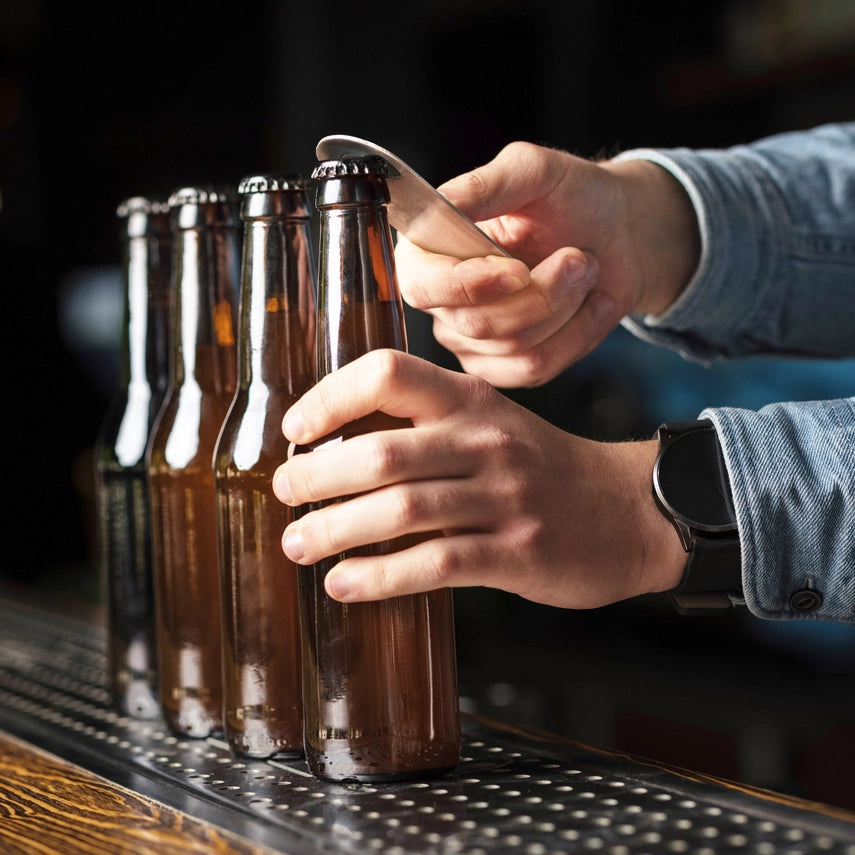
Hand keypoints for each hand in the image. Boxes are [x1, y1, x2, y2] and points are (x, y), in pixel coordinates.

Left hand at [273, 349, 684, 606]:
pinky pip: (435, 564)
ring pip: (401, 511)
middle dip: (317, 478)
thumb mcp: (492, 426)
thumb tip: (338, 450)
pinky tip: (344, 585)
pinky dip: (380, 577)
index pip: (388, 374)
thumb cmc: (544, 468)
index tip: (295, 432)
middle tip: (284, 494)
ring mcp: (504, 498)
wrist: (629, 510)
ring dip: (335, 531)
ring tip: (297, 545)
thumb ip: (428, 429)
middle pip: (382, 453)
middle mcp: (485, 443)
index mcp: (471, 401)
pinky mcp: (517, 553)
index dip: (330, 398)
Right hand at [396, 142, 699, 386]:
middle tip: (579, 257)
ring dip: (567, 307)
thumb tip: (440, 206)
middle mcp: (441, 299)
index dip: (467, 286)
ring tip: (586, 271)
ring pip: (516, 348)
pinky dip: (578, 334)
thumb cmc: (574, 198)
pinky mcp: (502, 368)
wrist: (620, 235)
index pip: (420, 285)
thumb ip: (484, 186)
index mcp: (430, 249)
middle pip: (479, 324)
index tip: (519, 269)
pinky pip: (536, 368)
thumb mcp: (533, 172)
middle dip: (544, 293)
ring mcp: (469, 340)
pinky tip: (590, 305)